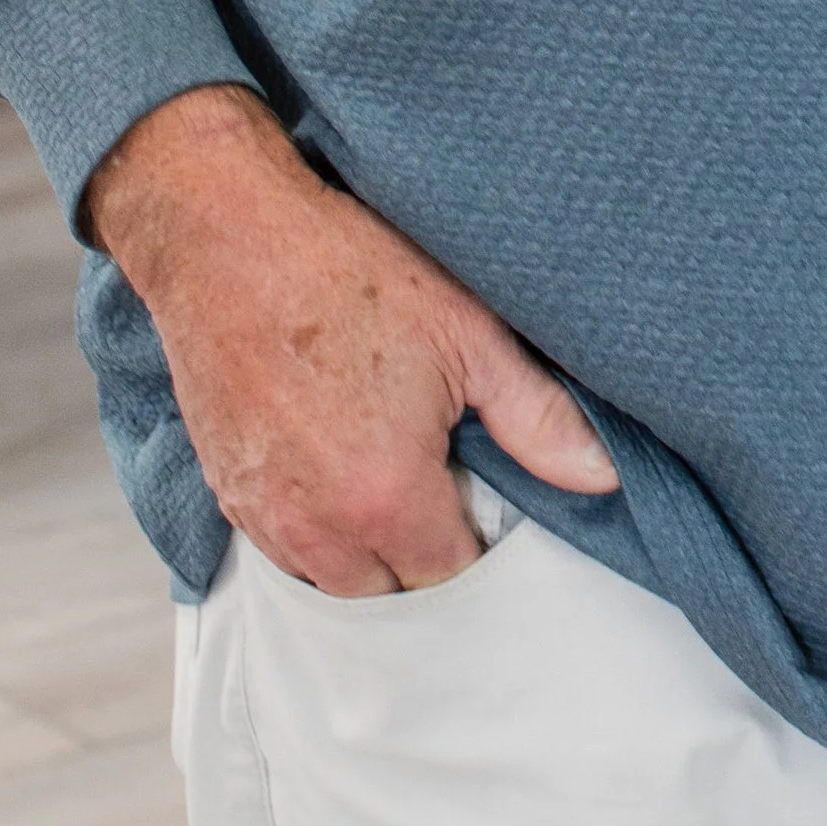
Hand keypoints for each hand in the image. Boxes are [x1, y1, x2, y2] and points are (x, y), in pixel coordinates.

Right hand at [85, 83, 617, 595]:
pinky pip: (283, 547)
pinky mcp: (224, 492)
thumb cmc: (347, 269)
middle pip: (390, 589)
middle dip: (419, 548)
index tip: (477, 484)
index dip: (473, 533)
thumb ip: (537, 416)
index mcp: (387, 495)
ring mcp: (263, 514)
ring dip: (364, 546)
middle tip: (435, 472)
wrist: (225, 235)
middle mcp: (318, 526)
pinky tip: (332, 462)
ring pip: (332, 576)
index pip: (450, 574)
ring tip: (384, 468)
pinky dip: (313, 526)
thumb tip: (602, 476)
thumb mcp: (466, 329)